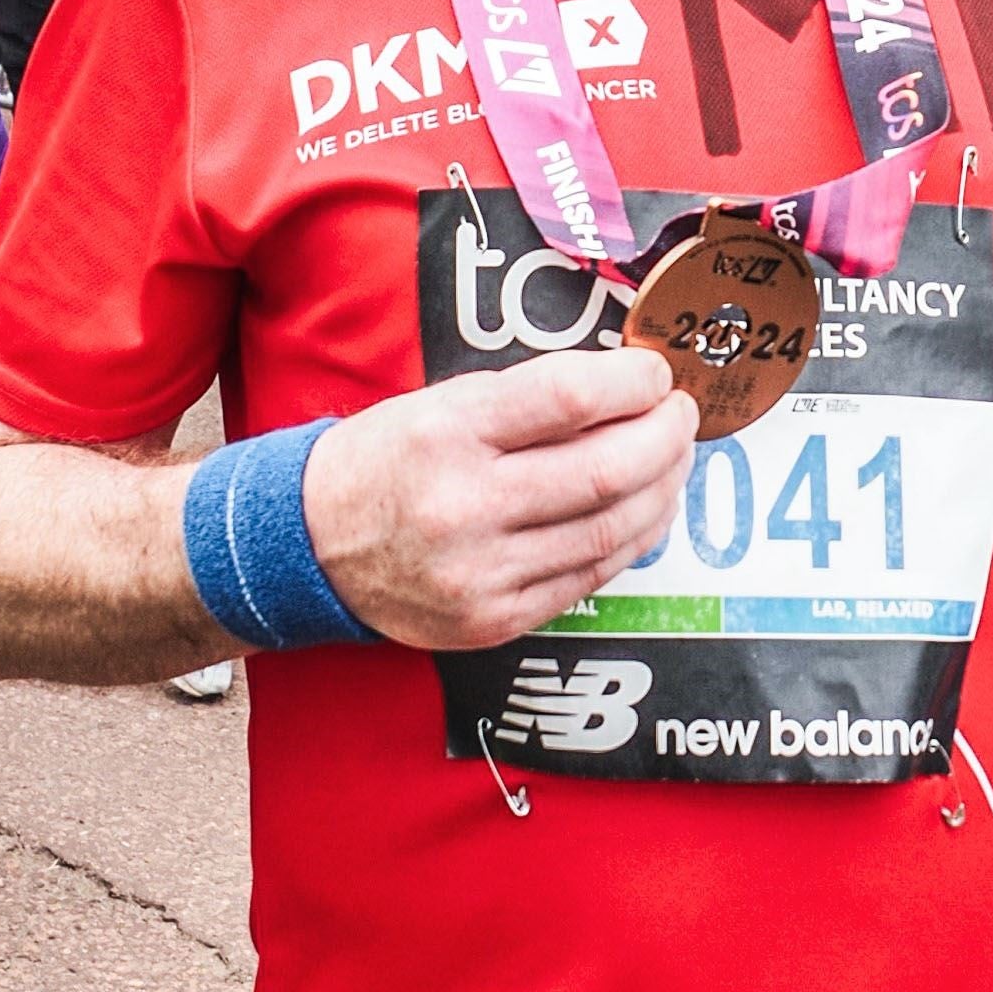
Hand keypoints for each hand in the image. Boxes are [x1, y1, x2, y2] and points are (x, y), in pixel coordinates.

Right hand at [304, 351, 697, 647]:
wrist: (309, 546)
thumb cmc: (384, 461)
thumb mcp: (439, 404)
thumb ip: (528, 399)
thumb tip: (626, 387)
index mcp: (446, 433)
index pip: (569, 397)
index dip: (633, 380)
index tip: (656, 371)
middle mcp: (464, 505)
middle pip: (605, 469)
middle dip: (665, 436)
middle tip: (683, 414)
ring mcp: (481, 573)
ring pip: (610, 530)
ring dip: (661, 489)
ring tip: (674, 458)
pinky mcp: (494, 620)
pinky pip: (589, 577)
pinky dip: (630, 540)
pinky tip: (643, 511)